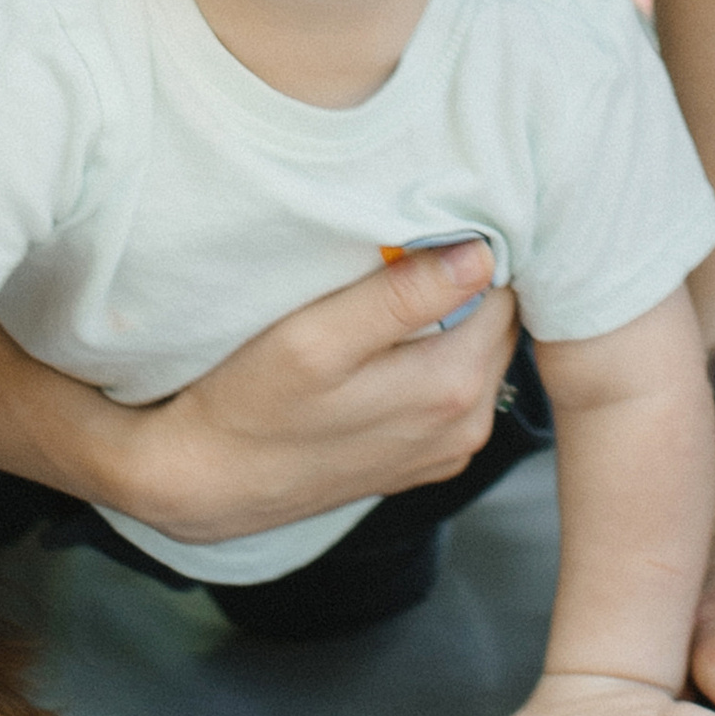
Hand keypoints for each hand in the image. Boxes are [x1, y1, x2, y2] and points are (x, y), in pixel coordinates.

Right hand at [118, 244, 515, 544]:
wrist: (212, 481)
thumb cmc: (252, 403)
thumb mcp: (316, 338)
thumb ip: (401, 297)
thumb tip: (480, 254)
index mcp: (452, 387)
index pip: (502, 289)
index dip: (469, 251)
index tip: (422, 234)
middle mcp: (467, 424)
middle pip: (497, 323)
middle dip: (464, 286)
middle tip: (399, 261)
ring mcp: (449, 447)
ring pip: (478, 355)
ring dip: (447, 323)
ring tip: (385, 302)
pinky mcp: (426, 458)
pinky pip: (453, 391)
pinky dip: (432, 360)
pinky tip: (381, 352)